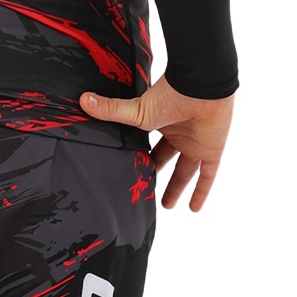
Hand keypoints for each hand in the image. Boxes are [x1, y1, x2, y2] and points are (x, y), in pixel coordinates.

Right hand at [80, 78, 235, 211]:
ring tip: (166, 206)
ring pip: (187, 171)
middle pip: (168, 159)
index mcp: (162, 122)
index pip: (151, 144)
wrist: (201, 87)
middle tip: (147, 190)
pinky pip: (208, 175)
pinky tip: (194, 209)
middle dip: (157, 173)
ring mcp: (197, 143)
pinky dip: (202, 191)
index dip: (144, 157)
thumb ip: (112, 110)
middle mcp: (179, 133)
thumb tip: (83, 99)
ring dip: (177, 188)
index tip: (132, 171)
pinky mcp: (212, 151)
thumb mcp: (137, 110)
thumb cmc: (171, 93)